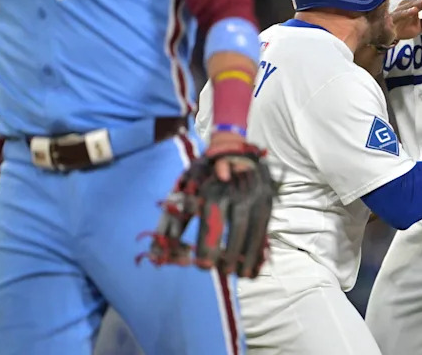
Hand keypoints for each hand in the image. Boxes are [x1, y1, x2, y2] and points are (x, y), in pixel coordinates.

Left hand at [141, 141, 274, 277]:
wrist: (233, 146)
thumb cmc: (203, 172)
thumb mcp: (184, 188)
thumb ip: (174, 218)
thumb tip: (155, 251)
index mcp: (214, 187)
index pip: (211, 220)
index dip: (208, 245)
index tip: (202, 266)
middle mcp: (237, 189)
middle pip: (236, 224)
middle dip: (232, 252)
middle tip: (225, 273)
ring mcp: (256, 193)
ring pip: (255, 226)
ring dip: (250, 253)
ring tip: (243, 275)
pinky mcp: (267, 198)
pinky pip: (266, 225)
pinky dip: (262, 246)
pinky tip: (257, 266)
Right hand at [391, 0, 421, 40]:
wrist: (385, 36)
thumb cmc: (403, 27)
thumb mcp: (419, 26)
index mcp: (414, 5)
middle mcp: (407, 6)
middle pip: (421, 1)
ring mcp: (400, 11)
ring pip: (411, 5)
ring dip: (421, 2)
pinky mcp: (393, 19)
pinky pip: (400, 15)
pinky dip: (406, 12)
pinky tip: (414, 11)